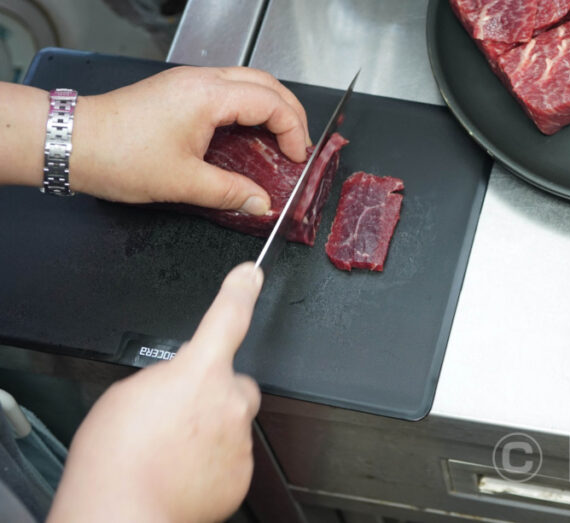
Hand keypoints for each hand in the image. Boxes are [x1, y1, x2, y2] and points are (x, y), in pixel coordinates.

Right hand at [48, 263, 264, 522]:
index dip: (241, 292)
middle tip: (178, 415)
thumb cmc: (115, 461)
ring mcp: (239, 439)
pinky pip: (232, 456)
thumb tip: (177, 383)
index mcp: (199, 371)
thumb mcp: (127, 395)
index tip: (251, 275)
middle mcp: (229, 402)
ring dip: (210, 430)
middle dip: (214, 392)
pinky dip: (213, 461)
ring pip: (233, 422)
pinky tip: (183, 472)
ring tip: (171, 451)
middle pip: (234, 383)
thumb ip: (166, 378)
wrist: (121, 515)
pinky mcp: (241, 473)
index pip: (228, 318)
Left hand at [72, 66, 310, 213]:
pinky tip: (246, 134)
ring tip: (278, 139)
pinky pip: (227, 89)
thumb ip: (230, 192)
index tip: (296, 158)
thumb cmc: (119, 156)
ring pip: (247, 81)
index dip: (293, 130)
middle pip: (266, 82)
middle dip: (290, 111)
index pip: (272, 103)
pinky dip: (248, 107)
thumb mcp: (182, 182)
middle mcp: (202, 80)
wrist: (71, 142)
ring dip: (270, 106)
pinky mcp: (178, 90)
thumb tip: (261, 203)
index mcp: (209, 96)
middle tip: (298, 144)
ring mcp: (189, 82)